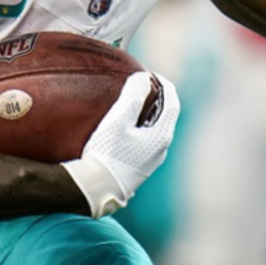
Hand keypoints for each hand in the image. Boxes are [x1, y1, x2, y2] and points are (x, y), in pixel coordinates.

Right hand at [61, 72, 179, 217]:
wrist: (93, 190)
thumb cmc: (106, 154)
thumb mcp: (118, 121)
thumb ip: (132, 97)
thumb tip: (143, 78)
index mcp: (161, 137)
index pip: (172, 104)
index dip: (165, 86)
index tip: (153, 75)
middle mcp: (162, 150)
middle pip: (165, 117)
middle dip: (157, 99)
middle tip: (143, 86)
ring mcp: (151, 161)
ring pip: (155, 131)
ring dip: (148, 115)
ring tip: (134, 103)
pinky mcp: (139, 169)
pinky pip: (146, 142)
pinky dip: (141, 128)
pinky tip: (126, 128)